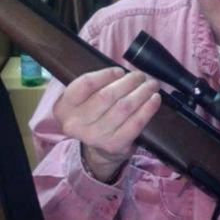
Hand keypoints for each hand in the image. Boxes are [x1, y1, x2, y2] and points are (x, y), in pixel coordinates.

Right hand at [54, 67, 160, 181]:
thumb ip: (97, 85)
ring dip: (142, 92)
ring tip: (151, 85)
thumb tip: (125, 73)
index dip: (106, 75)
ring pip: (124, 108)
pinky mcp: (114, 145)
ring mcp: (95, 136)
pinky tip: (155, 100)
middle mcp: (76, 124)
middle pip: (107, 95)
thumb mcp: (83, 100)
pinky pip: (135, 123)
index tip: (120, 71)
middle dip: (128, 82)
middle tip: (140, 76)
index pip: (85, 84)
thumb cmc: (92, 115)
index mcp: (65, 107)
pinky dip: (148, 109)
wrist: (96, 149)